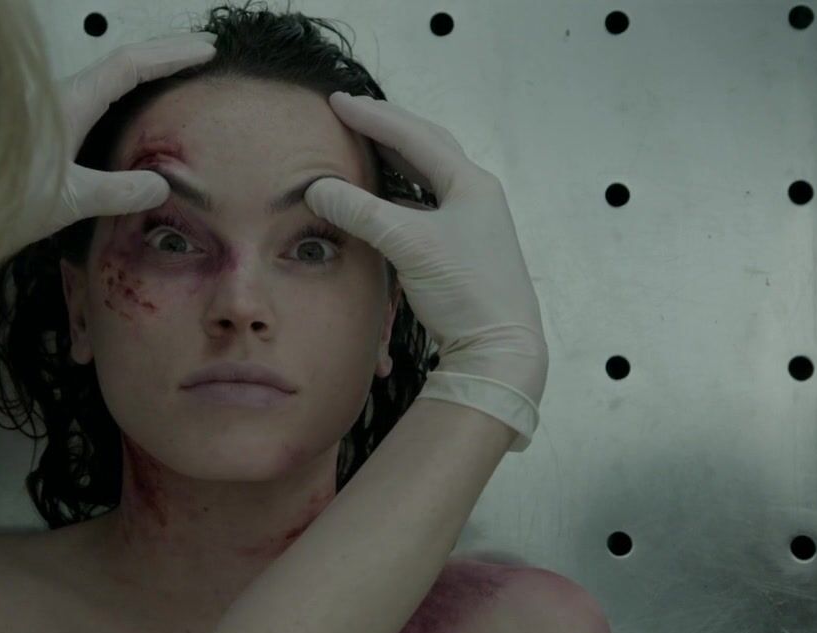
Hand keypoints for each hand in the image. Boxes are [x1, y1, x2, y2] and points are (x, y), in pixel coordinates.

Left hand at [21, 32, 217, 244]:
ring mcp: (44, 113)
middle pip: (117, 65)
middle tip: (198, 54)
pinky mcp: (34, 134)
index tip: (205, 50)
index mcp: (69, 103)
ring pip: (99, 82)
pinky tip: (119, 121)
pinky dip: (116, 99)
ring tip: (169, 82)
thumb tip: (160, 185)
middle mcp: (56, 99)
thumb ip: (117, 190)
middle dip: (160, 57)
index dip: (170, 54)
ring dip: (137, 76)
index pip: (130, 65)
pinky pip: (85, 103)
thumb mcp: (67, 198)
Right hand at [304, 93, 547, 447]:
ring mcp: (470, 221)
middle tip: (350, 114)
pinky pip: (424, 205)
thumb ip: (361, 212)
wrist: (499, 346)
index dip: (374, 117)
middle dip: (387, 128)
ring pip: (426, 176)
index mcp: (470, 183)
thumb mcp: (407, 243)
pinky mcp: (461, 248)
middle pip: (427, 147)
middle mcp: (474, 195)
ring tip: (362, 144)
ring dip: (394, 158)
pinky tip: (380, 197)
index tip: (338, 102)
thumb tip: (317, 188)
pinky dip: (398, 194)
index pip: (414, 136)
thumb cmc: (464, 289)